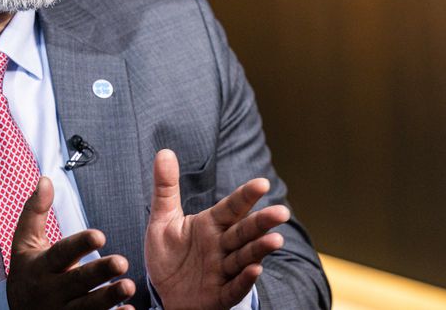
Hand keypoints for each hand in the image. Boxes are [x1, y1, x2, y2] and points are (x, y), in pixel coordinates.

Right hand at [6, 177, 135, 308]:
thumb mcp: (24, 242)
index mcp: (41, 266)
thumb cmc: (28, 272)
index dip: (79, 244)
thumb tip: (46, 180)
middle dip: (99, 272)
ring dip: (109, 297)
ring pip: (87, 306)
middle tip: (122, 262)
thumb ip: (35, 211)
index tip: (100, 235)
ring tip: (129, 286)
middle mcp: (51, 290)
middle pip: (77, 281)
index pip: (61, 253)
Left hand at [144, 149, 289, 309]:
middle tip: (282, 212)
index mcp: (211, 224)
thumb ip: (166, 188)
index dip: (246, 196)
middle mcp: (222, 245)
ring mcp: (223, 270)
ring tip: (276, 240)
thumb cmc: (169, 255)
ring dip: (260, 249)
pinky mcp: (220, 294)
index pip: (232, 207)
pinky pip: (233, 287)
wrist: (164, 293)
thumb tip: (164, 151)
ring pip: (245, 257)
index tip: (261, 183)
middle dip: (263, 222)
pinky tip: (255, 270)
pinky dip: (244, 280)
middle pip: (244, 231)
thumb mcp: (163, 220)